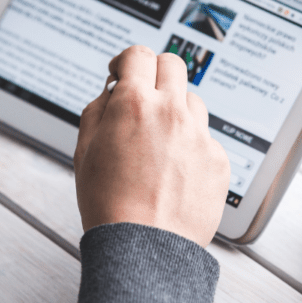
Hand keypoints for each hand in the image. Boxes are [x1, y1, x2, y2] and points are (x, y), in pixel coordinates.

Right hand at [73, 45, 230, 246]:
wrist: (144, 248)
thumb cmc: (109, 204)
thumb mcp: (84, 150)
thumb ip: (97, 109)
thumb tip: (112, 90)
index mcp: (134, 104)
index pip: (138, 54)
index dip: (126, 60)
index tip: (122, 72)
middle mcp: (172, 112)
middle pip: (173, 64)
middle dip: (155, 73)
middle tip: (144, 94)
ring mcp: (200, 135)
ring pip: (192, 101)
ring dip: (175, 110)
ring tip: (158, 143)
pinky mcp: (218, 159)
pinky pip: (205, 138)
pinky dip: (190, 146)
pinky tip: (174, 171)